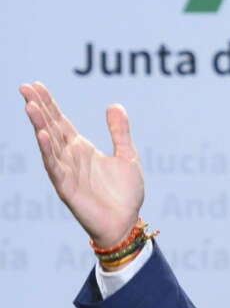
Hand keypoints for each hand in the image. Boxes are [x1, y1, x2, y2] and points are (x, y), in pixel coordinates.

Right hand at [19, 82, 144, 247]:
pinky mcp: (66, 187)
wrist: (127, 222)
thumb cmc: (125, 193)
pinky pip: (55, 167)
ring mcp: (66, 171)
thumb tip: (114, 105)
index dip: (49, 103)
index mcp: (81, 148)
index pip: (61, 121)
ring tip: (30, 106)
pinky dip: (48, 151)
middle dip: (38, 107)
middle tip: (24, 87)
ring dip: (39, 125)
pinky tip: (42, 135)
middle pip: (51, 127)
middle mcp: (70, 157)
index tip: (36, 85)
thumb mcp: (127, 155)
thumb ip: (119, 132)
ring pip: (49, 144)